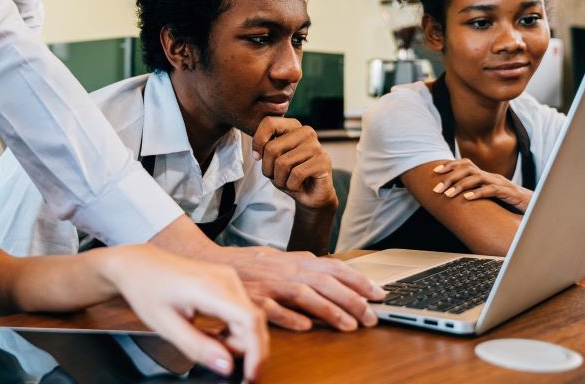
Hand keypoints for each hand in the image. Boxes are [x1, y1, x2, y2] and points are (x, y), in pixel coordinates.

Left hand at [104, 245, 268, 381]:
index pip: (250, 321)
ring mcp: (228, 278)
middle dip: (241, 350)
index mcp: (210, 288)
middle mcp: (226, 279)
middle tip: (215, 360)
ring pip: (249, 320)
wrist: (139, 264)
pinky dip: (233, 330)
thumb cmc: (147, 289)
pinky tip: (214, 334)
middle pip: (253, 324)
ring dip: (236, 341)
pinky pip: (242, 312)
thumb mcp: (166, 326)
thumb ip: (198, 348)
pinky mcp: (227, 281)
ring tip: (206, 342)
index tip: (251, 376)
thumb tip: (226, 366)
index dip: (257, 352)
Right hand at [212, 245, 384, 331]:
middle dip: (352, 299)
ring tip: (350, 326)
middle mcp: (284, 269)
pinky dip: (288, 316)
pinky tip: (304, 326)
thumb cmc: (243, 264)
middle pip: (324, 282)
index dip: (357, 279)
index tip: (378, 293)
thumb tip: (328, 269)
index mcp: (292, 260)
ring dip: (329, 310)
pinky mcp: (250, 298)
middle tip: (372, 316)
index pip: (332, 267)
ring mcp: (267, 283)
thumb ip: (300, 265)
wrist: (205, 261)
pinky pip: (270, 308)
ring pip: (303, 294)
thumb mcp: (275, 258)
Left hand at [252, 117, 336, 209]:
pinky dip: (291, 185)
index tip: (257, 157)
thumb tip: (257, 153)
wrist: (310, 196)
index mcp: (293, 126)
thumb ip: (265, 149)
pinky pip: (296, 174)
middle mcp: (306, 132)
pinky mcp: (323, 161)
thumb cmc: (289, 176)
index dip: (257, 142)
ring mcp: (316, 146)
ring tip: (288, 182)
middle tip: (277, 177)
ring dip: (280, 180)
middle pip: (272, 148)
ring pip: (282, 163)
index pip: (269, 123)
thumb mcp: (272, 161)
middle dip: (268, 169)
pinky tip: (298, 186)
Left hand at [432, 159, 532, 212]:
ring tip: (448, 194)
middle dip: (450, 178)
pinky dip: (478, 193)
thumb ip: (475, 191)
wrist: (534, 205)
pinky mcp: (508, 192)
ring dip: (460, 186)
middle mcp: (491, 175)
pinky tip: (467, 198)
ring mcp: (500, 182)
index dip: (450, 165)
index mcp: (485, 175)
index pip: (465, 164)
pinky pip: (492, 190)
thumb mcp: (489, 195)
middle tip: (437, 189)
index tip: (434, 171)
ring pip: (477, 178)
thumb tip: (455, 195)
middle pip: (467, 169)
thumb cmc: (508, 201)